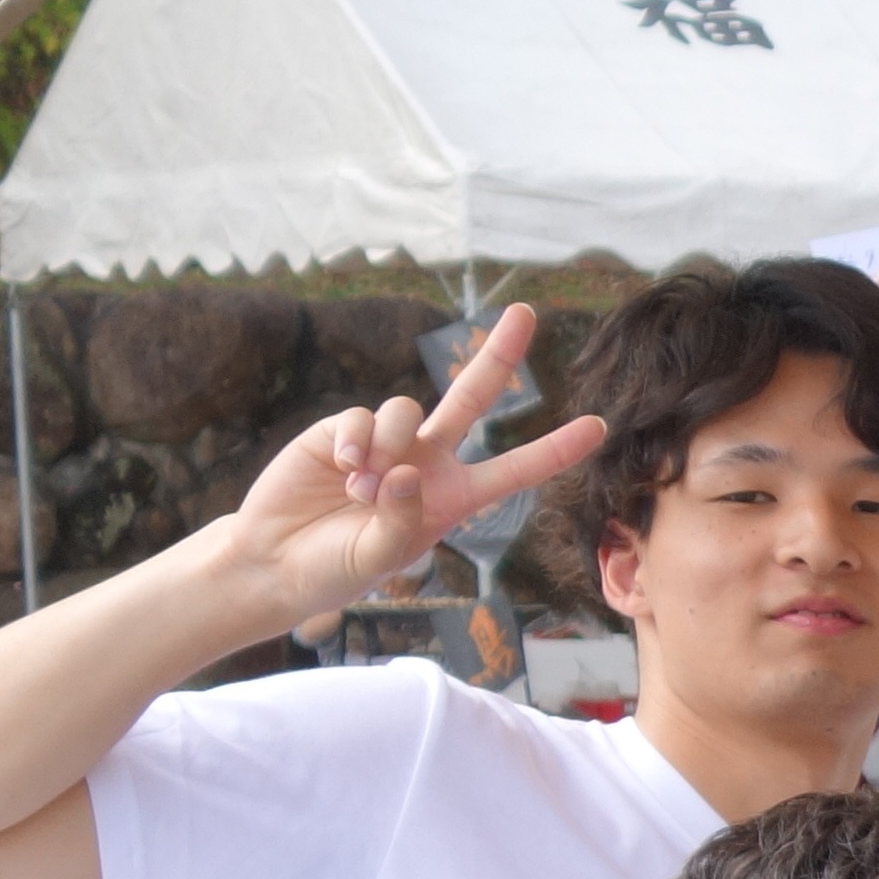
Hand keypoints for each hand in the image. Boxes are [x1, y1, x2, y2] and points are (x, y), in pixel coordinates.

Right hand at [223, 304, 605, 620]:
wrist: (278, 559)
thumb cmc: (337, 567)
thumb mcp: (381, 558)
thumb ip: (402, 521)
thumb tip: (406, 472)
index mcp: (455, 497)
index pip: (517, 469)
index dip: (556, 449)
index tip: (600, 427)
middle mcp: (428, 461)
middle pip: (473, 397)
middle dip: (498, 355)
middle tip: (524, 311)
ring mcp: (387, 441)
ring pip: (408, 410)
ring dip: (387, 449)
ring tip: (361, 489)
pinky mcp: (341, 429)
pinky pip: (362, 417)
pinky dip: (355, 441)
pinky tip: (341, 469)